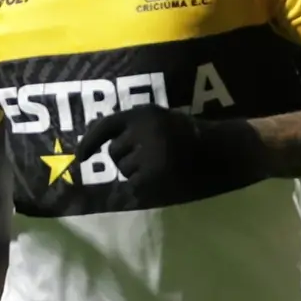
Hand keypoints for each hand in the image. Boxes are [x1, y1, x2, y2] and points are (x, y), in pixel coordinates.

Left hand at [59, 105, 266, 206]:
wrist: (221, 150)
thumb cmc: (189, 135)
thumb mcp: (160, 119)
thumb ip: (132, 126)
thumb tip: (93, 138)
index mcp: (143, 113)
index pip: (106, 126)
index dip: (89, 142)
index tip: (79, 158)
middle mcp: (143, 130)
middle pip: (114, 153)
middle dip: (125, 159)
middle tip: (152, 158)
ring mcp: (148, 153)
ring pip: (124, 170)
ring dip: (135, 173)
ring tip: (161, 166)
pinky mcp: (154, 175)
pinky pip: (133, 186)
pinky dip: (141, 187)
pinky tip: (161, 179)